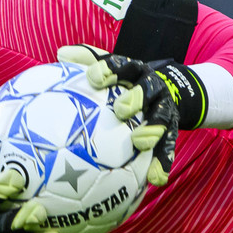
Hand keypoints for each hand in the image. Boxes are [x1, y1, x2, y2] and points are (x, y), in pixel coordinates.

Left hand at [57, 44, 203, 185]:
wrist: (171, 88)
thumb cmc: (127, 79)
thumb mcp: (112, 66)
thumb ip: (88, 59)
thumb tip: (61, 54)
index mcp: (133, 70)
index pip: (120, 64)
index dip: (108, 70)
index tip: (94, 78)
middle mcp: (151, 86)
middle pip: (145, 89)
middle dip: (135, 98)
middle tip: (121, 110)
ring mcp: (163, 108)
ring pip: (160, 118)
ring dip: (152, 130)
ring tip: (141, 143)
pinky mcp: (171, 129)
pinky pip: (168, 146)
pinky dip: (163, 162)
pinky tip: (156, 179)